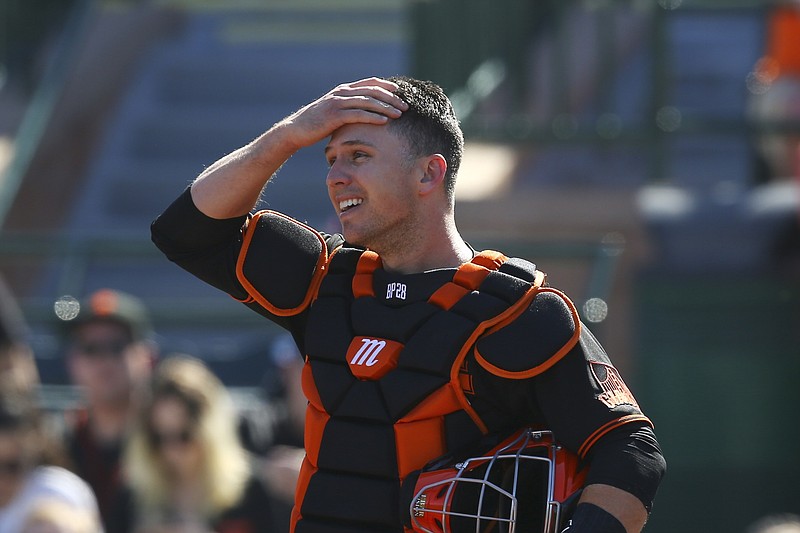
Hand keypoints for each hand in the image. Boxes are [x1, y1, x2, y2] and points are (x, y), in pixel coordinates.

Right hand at [276, 77, 408, 150]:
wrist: (296, 129)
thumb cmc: (317, 123)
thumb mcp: (335, 112)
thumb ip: (349, 108)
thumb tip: (365, 113)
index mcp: (343, 89)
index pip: (369, 83)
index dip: (386, 86)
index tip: (401, 93)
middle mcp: (342, 92)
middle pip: (372, 91)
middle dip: (391, 98)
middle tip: (406, 106)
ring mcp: (338, 103)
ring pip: (367, 102)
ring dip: (386, 108)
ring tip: (400, 114)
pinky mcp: (335, 115)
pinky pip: (358, 114)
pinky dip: (373, 117)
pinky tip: (384, 121)